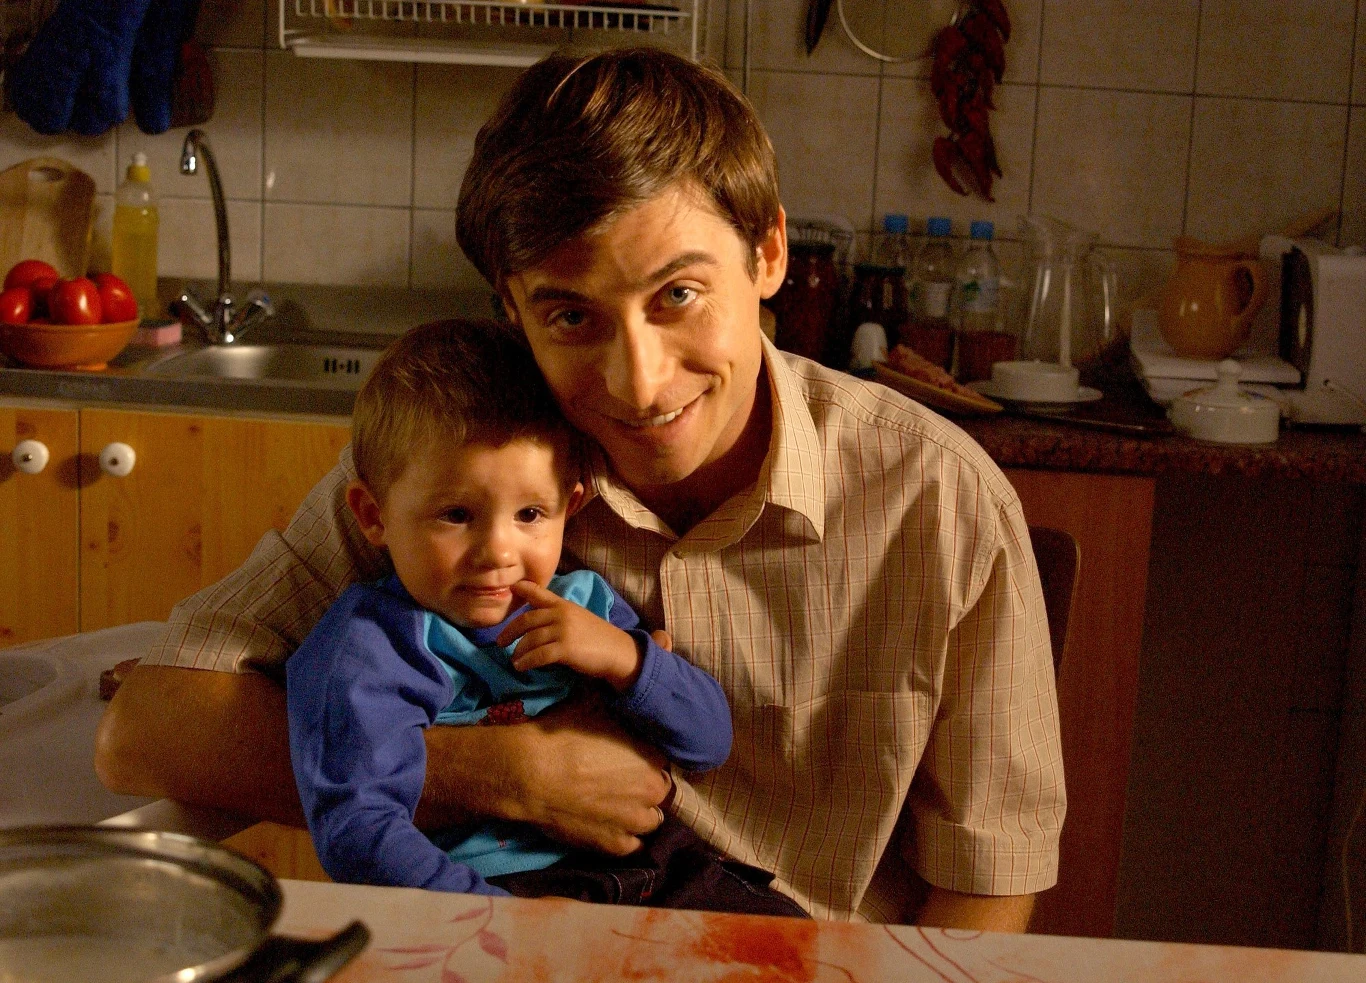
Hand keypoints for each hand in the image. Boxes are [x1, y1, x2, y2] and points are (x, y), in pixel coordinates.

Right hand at [494, 693, 671, 853]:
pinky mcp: (615, 845)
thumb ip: (615, 706)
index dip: (645, 757)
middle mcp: (652, 790)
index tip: (629, 757)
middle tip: (620, 780)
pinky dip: (625, 836)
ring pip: (651, 819)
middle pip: (660, 789)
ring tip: (616, 804)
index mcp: (653, 756)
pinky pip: (634, 845)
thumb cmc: (562, 734)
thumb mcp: (593, 704)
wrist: (530, 773)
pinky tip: (610, 825)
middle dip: (644, 785)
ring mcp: (635, 821)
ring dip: (639, 812)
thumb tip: (619, 691)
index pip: (662, 759)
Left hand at [497, 580, 641, 689]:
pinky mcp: (565, 648)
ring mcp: (562, 630)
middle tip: (500, 642)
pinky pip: (538, 655)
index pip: (539, 593)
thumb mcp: (577, 617)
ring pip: (530, 639)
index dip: (523, 589)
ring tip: (514, 660)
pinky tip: (521, 666)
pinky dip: (526, 662)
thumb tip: (536, 622)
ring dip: (518, 651)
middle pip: (526, 620)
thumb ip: (558, 615)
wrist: (617, 650)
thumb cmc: (597, 636)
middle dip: (510, 632)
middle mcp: (560, 614)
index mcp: (563, 604)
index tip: (511, 587)